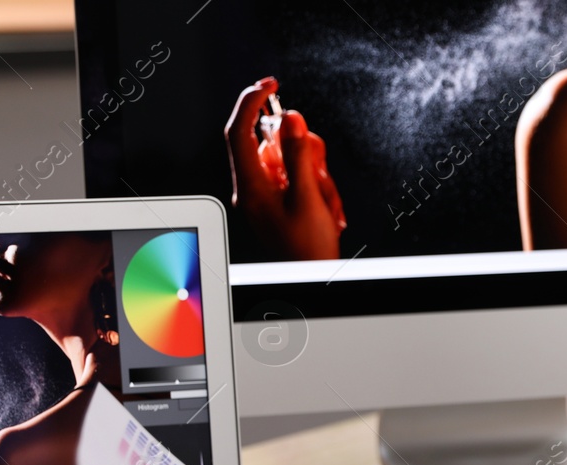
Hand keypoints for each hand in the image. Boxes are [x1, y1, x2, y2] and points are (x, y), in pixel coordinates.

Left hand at [225, 77, 346, 260]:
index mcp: (251, 187)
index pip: (240, 130)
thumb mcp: (308, 198)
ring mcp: (265, 194)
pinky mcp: (278, 199)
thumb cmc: (308, 249)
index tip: (271, 83)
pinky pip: (297, 175)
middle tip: (319, 172)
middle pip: (272, 142)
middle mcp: (252, 188)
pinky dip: (316, 186)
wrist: (312, 279)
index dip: (252, 101)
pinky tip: (325, 208)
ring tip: (325, 203)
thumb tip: (289, 117)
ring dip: (316, 173)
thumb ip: (298, 155)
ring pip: (289, 157)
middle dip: (303, 149)